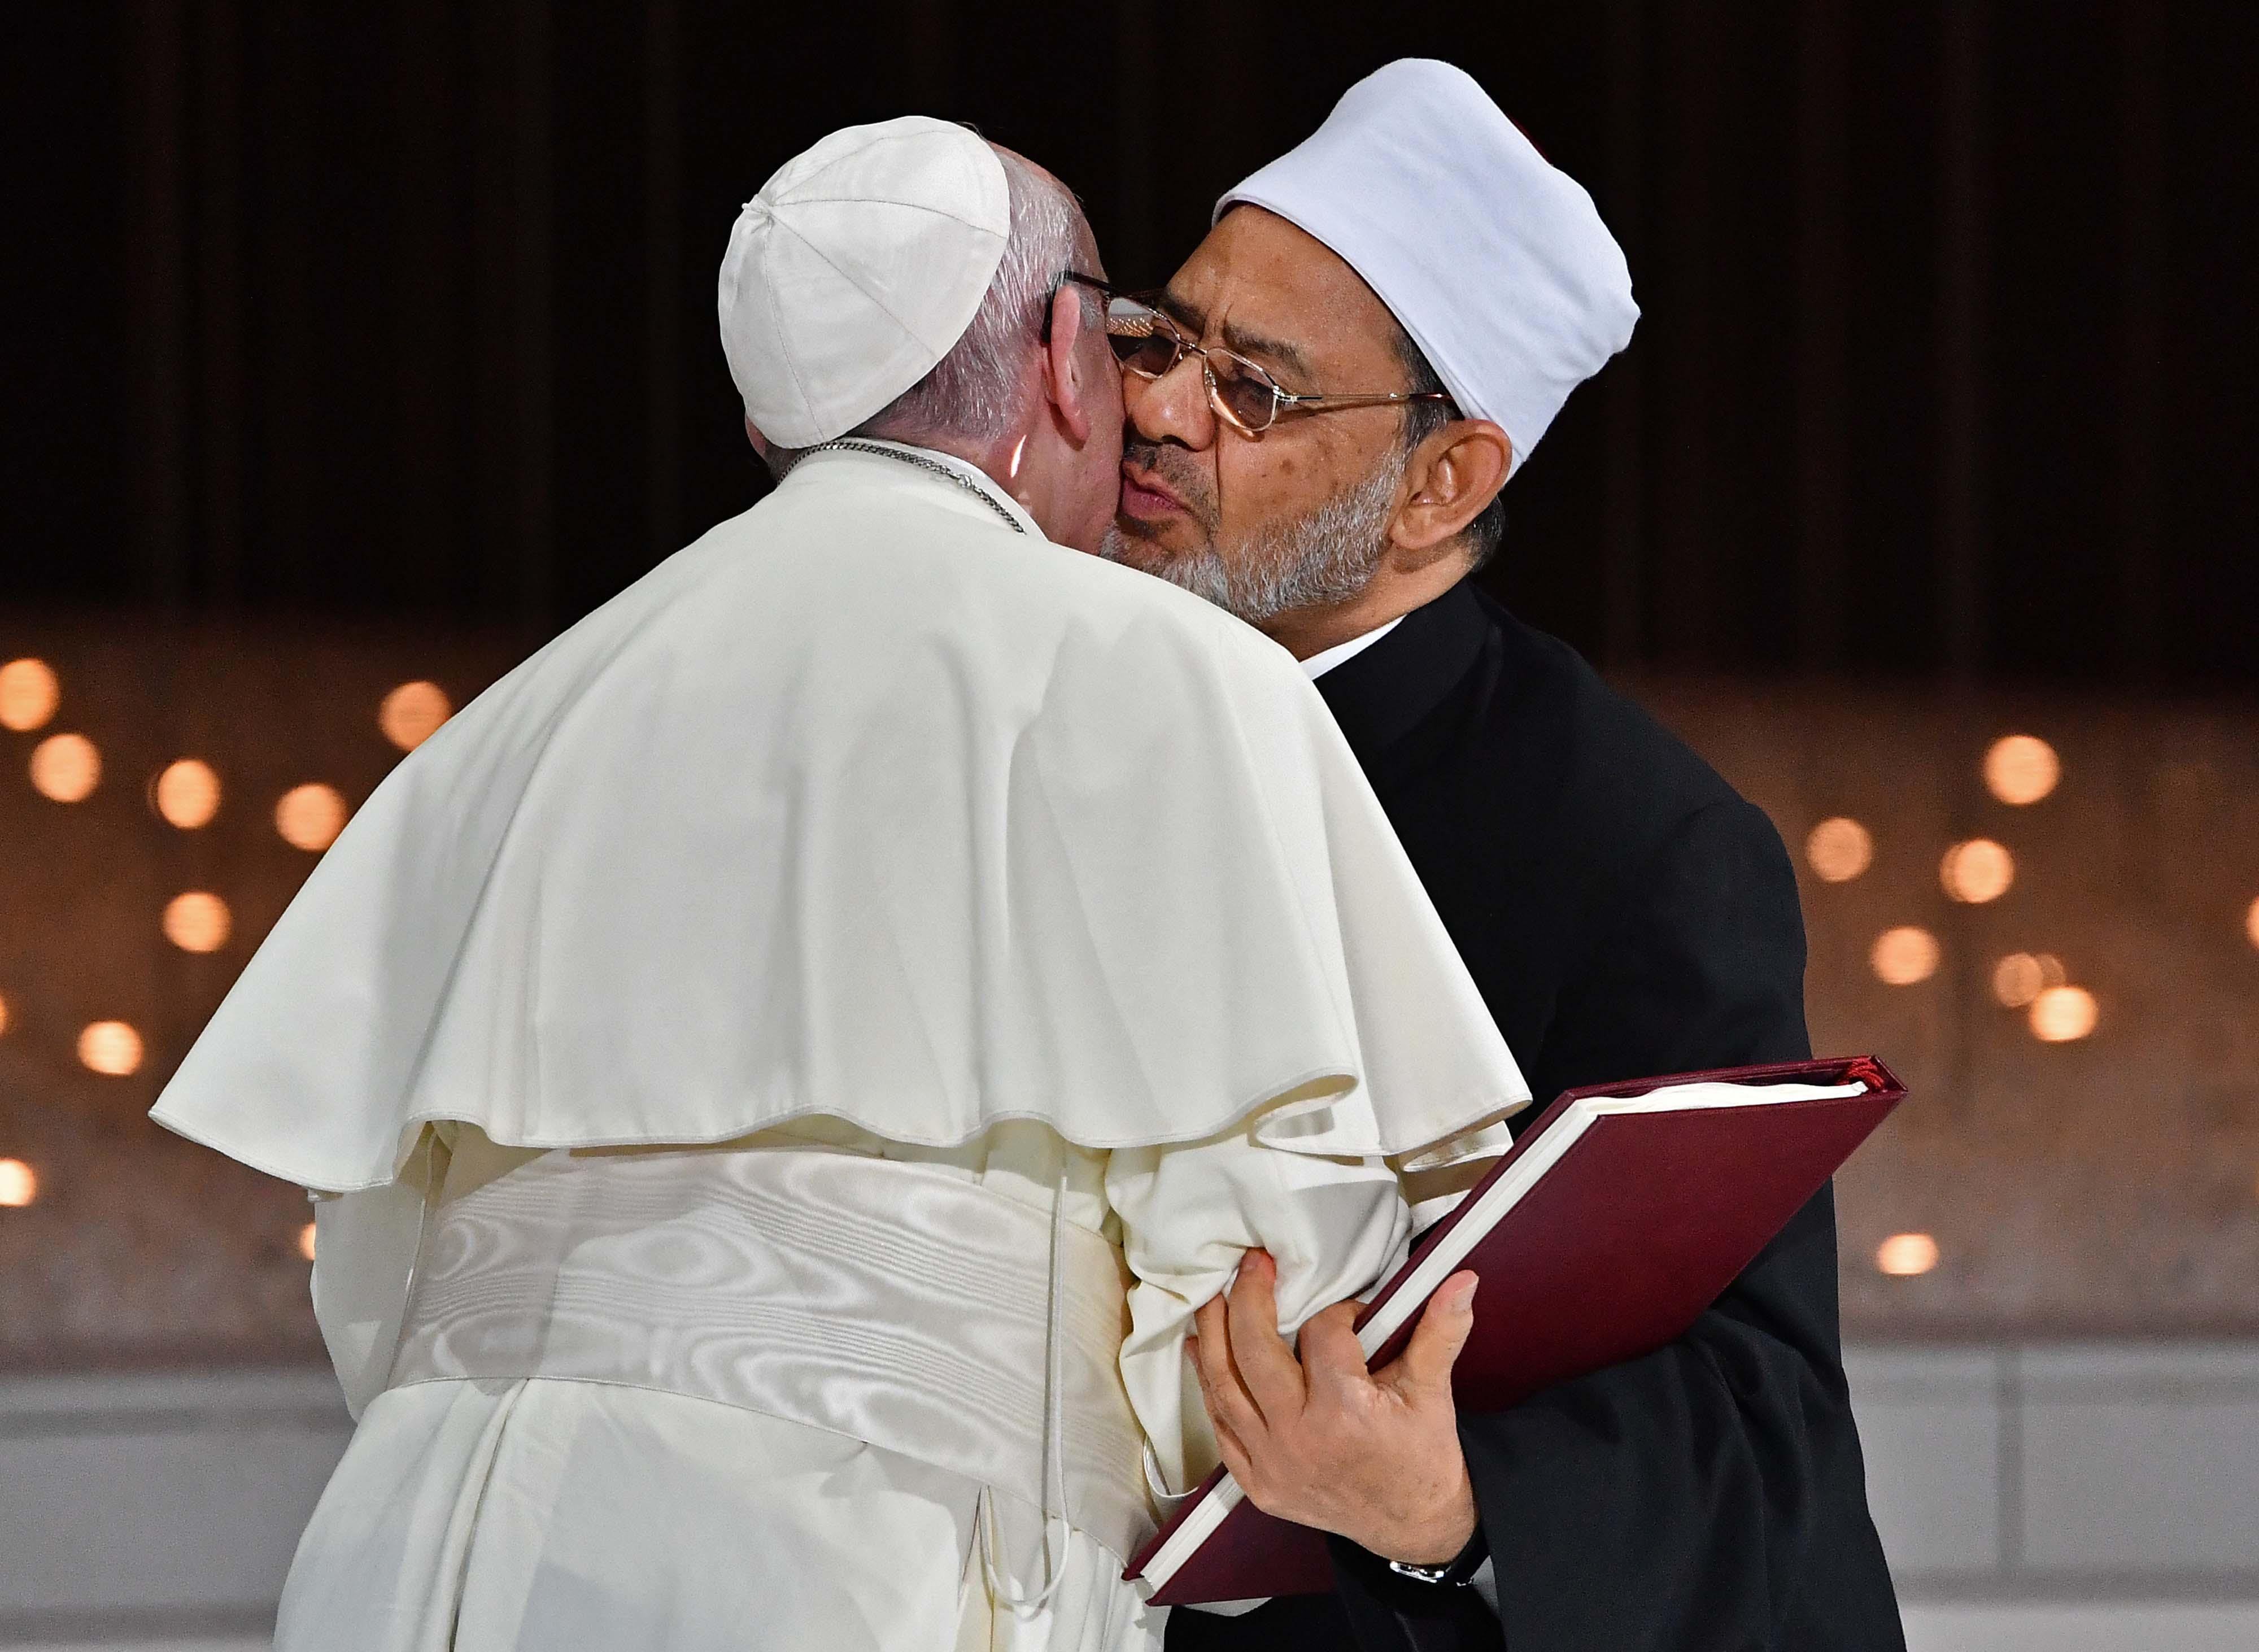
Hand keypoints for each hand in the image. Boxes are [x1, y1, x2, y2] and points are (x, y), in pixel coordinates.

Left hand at [1186, 1249, 1480, 1565]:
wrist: (1411, 1525)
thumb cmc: (1421, 1455)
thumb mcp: (1433, 1392)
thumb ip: (1440, 1331)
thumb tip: (1462, 1280)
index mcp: (1345, 1411)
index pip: (1323, 1335)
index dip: (1337, 1311)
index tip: (1350, 1311)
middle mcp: (1299, 1437)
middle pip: (1254, 1351)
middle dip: (1249, 1298)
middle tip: (1251, 1264)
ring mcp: (1271, 1464)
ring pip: (1224, 1387)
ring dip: (1212, 1335)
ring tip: (1213, 1296)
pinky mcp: (1256, 1484)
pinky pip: (1220, 1428)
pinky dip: (1208, 1387)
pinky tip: (1200, 1351)